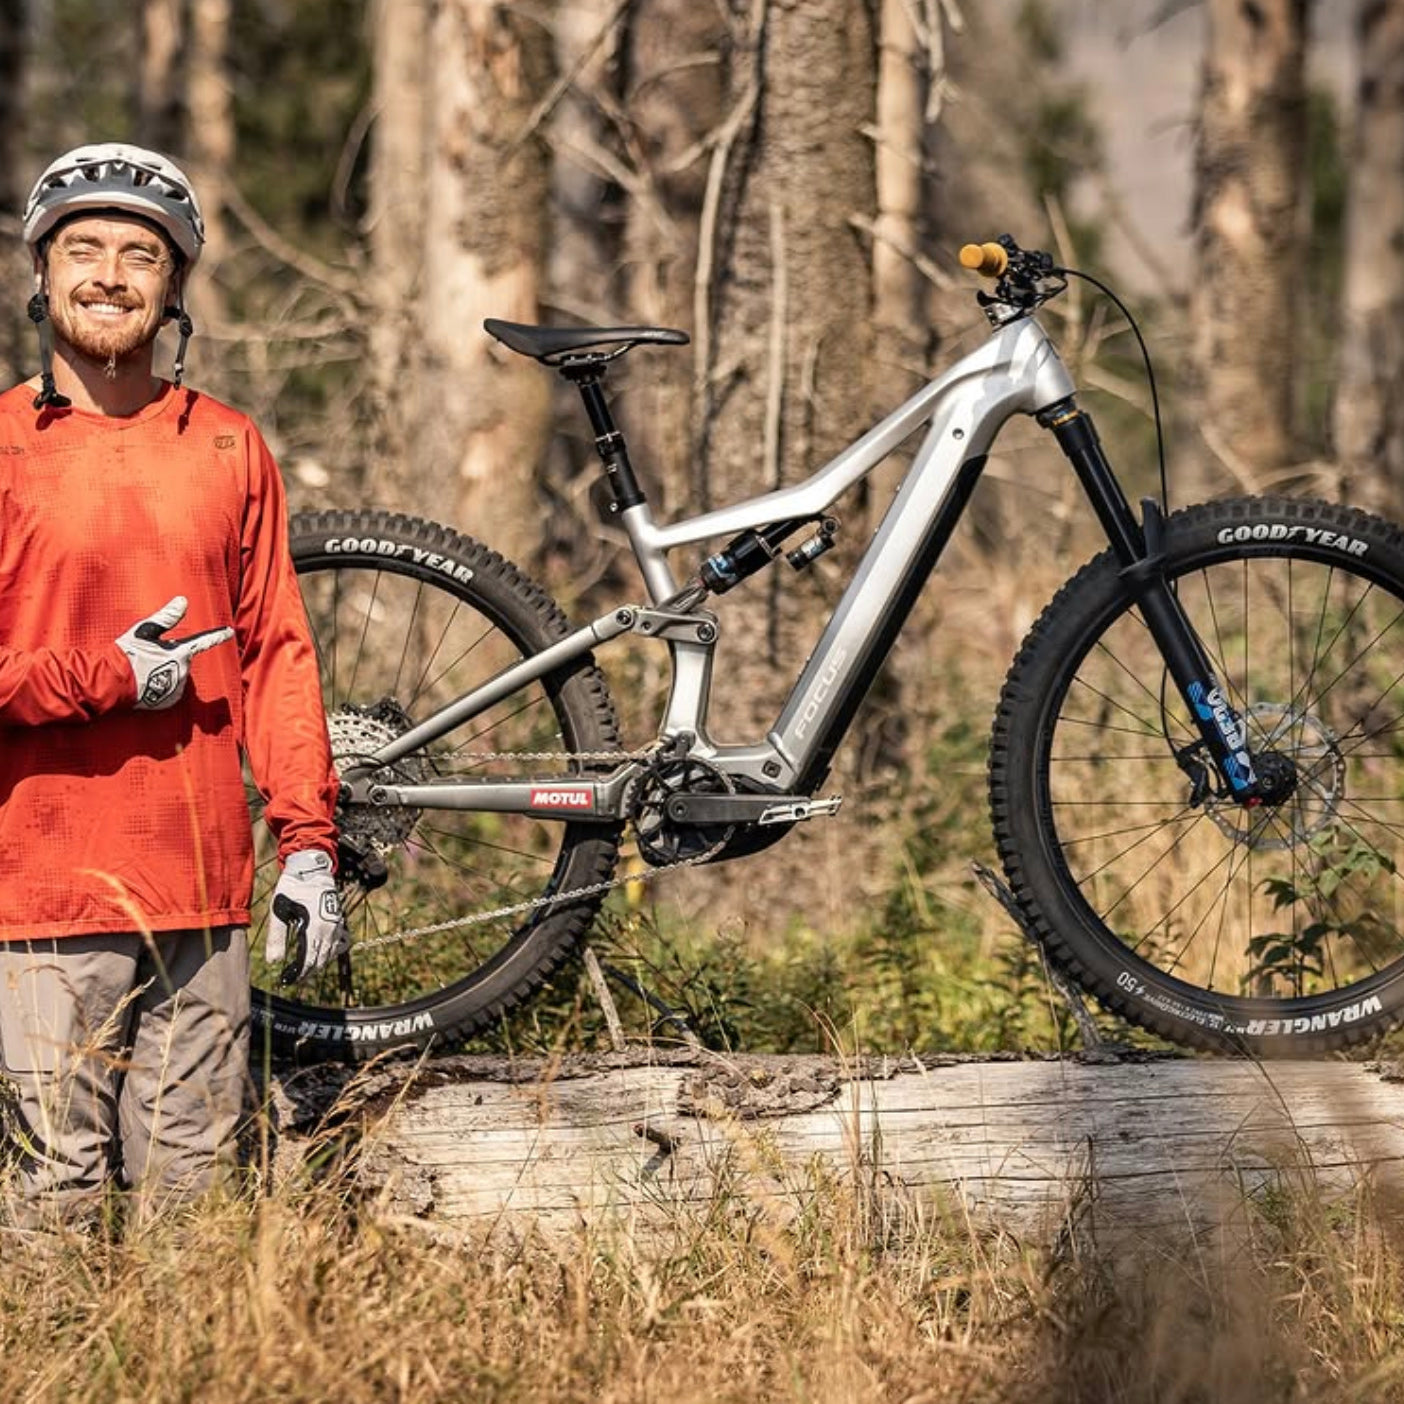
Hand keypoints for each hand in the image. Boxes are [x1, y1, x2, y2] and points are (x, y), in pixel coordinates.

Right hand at [116, 596, 234, 709]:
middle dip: (171, 657)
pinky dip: (162, 687)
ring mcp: (177, 688)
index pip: (203, 642)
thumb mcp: (144, 631)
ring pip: (177, 675)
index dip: (217, 635)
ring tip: (145, 672)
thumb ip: (166, 617)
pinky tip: (147, 684)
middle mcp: (183, 671)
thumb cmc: (127, 654)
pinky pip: (171, 691)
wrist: (112, 682)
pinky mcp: (170, 701)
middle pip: (183, 660)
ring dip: (166, 672)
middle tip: (149, 658)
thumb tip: (182, 601)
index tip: (229, 631)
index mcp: (180, 653)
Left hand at [266, 849, 349, 983]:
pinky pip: (337, 945)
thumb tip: (273, 962)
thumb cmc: (293, 887)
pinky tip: (319, 956)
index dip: (297, 974)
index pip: (308, 960)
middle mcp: (329, 929)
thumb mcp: (280, 911)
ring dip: (317, 965)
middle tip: (291, 979)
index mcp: (314, 928)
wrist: (313, 869)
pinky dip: (329, 954)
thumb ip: (276, 938)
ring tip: (303, 971)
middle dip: (306, 973)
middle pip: (319, 960)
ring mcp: (336, 926)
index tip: (286, 981)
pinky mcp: (339, 922)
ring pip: (329, 954)